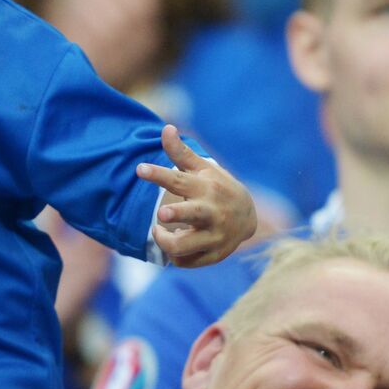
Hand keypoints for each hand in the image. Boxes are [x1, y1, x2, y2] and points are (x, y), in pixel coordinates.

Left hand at [137, 125, 256, 268]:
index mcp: (206, 187)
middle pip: (192, 215)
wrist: (249, 218)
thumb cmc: (216, 188)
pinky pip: (186, 261)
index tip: (140, 169)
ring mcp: (214, 236)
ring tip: (158, 231)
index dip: (159, 175)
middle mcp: (211, 211)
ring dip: (165, 242)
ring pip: (184, 246)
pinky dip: (175, 256)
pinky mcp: (213, 255)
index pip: (179, 180)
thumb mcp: (203, 169)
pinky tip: (176, 245)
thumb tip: (166, 127)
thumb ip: (181, 153)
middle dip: (177, 214)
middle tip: (162, 213)